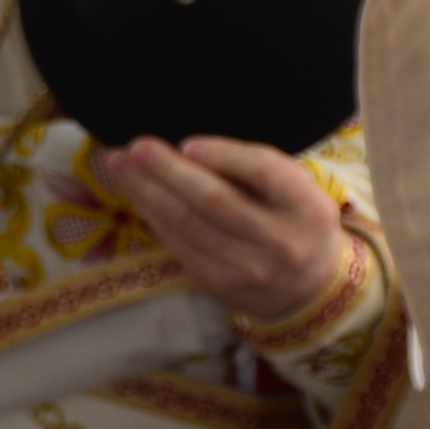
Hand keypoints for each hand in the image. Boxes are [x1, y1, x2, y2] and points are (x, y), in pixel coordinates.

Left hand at [93, 131, 358, 328]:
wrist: (309, 285)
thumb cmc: (295, 219)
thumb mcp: (296, 190)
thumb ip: (257, 169)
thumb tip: (189, 147)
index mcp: (307, 206)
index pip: (264, 172)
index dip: (224, 155)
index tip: (187, 143)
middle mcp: (280, 240)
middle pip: (214, 200)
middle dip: (168, 170)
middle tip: (136, 146)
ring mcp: (247, 267)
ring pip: (187, 224)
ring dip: (146, 191)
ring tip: (120, 164)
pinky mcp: (218, 283)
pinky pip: (177, 243)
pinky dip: (152, 215)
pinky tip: (135, 193)